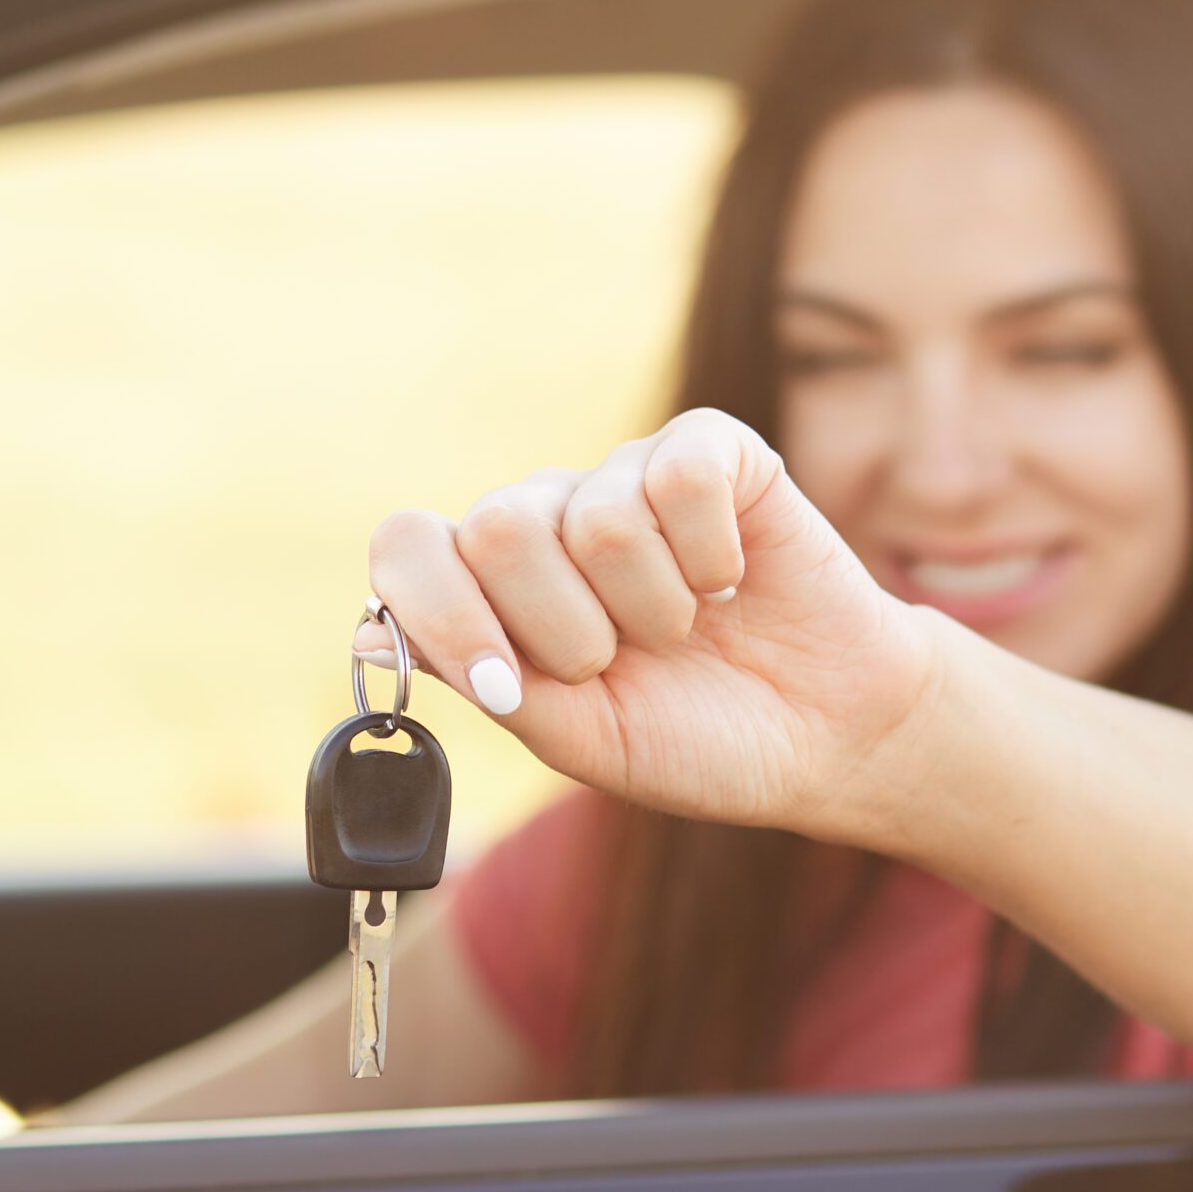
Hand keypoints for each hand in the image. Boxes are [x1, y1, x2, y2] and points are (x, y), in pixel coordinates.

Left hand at [362, 408, 934, 833]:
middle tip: (621, 662)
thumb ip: (481, 684)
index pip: (410, 546)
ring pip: (601, 518)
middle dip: (566, 628)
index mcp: (495, 586)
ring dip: (656, 606)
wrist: (824, 737)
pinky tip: (733, 580)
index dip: (445, 613)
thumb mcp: (580, 737)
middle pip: (499, 528)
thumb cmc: (697, 738)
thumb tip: (367, 635)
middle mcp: (549, 516)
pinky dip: (713, 554)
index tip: (510, 686)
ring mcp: (626, 478)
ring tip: (690, 629)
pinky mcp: (712, 453)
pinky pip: (682, 476)